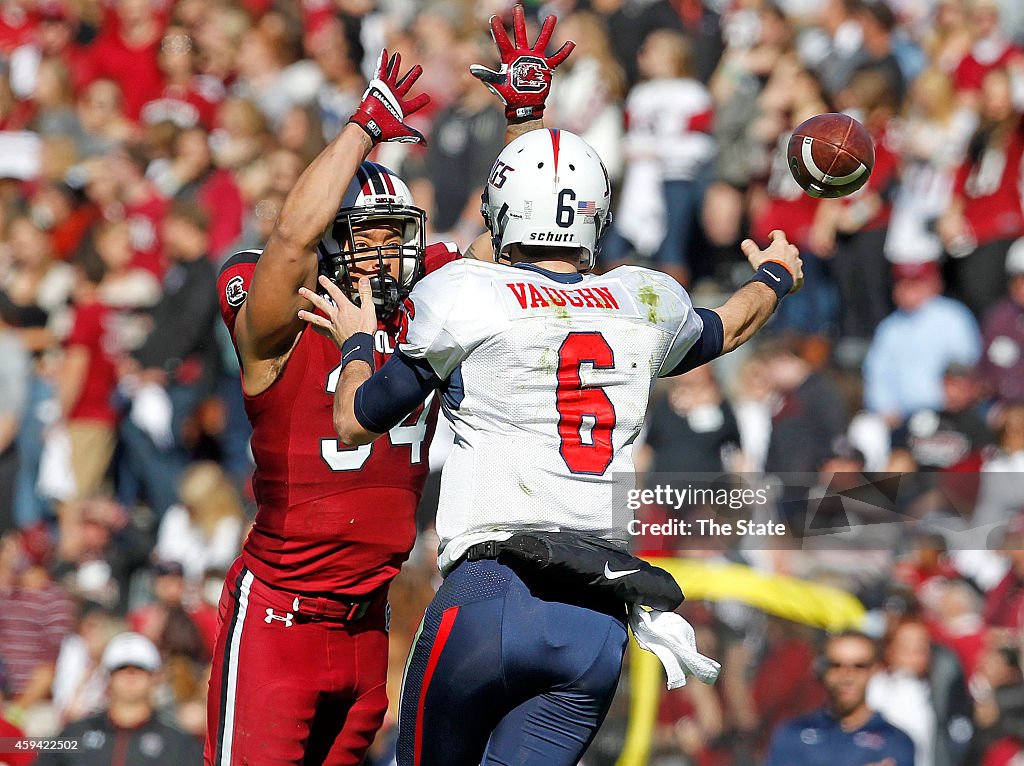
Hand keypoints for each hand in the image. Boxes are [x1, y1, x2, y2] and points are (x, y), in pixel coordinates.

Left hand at [298, 275, 377, 349]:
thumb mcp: (369, 309)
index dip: (328, 284)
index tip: (321, 278)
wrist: (359, 346)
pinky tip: (312, 327)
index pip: (335, 292)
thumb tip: (364, 280)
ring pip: (318, 318)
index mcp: (345, 307)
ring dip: (308, 315)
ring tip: (300, 313)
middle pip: (321, 303)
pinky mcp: (333, 335)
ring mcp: (333, 325)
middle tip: (302, 291)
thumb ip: (365, 293)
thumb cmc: (365, 329)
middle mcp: (336, 315)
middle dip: (311, 296)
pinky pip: (323, 331)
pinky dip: (317, 329)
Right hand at [348, 49, 429, 144]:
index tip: (427, 97)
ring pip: (393, 75)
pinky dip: (383, 61)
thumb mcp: (402, 131)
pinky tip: (385, 52)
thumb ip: (414, 135)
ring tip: (399, 55)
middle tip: (419, 67)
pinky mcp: (378, 86)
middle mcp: (394, 98)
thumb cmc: (385, 129)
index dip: (421, 100)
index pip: (414, 103)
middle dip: (413, 76)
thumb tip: (425, 144)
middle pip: (406, 84)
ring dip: (396, 65)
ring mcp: (386, 91)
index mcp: (401, 108)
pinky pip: (381, 71)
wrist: (371, 126)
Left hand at [470, 4, 574, 121]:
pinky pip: (557, 58)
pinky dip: (564, 52)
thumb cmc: (509, 95)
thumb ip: (486, 75)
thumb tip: (471, 68)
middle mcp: (522, 55)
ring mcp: (535, 60)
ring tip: (552, 17)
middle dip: (519, 21)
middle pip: (521, 34)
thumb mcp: (497, 84)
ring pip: (542, 41)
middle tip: (517, 7)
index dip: (497, 30)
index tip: (492, 17)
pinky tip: (571, 43)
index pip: (502, 41)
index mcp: (510, 58)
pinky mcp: (546, 67)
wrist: (524, 105)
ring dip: (547, 30)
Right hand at [741, 230, 803, 292]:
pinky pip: (798, 274)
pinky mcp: (799, 275)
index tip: (770, 237)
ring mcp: (797, 263)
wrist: (776, 281)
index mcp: (781, 244)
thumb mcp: (754, 257)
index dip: (774, 235)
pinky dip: (794, 275)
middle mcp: (791, 252)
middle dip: (784, 250)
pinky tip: (789, 279)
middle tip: (777, 255)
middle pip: (789, 247)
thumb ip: (750, 249)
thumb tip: (745, 242)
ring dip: (791, 262)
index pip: (779, 234)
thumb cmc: (765, 267)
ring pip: (796, 259)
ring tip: (784, 268)